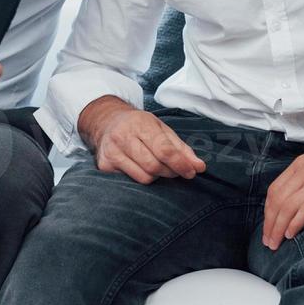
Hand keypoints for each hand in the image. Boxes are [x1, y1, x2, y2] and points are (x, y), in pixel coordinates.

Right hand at [78, 97, 206, 184]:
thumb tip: (199, 167)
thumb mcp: (161, 129)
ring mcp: (111, 152)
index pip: (164, 149)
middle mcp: (122, 136)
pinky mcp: (104, 165)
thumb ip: (181, 148)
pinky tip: (140, 168)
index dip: (180, 164)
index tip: (191, 172)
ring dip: (156, 176)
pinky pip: (131, 181)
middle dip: (170, 171)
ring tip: (156, 167)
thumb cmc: (139, 126)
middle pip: (154, 166)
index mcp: (140, 123)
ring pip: (143, 177)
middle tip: (174, 169)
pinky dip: (141, 178)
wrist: (107, 122)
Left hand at [261, 128, 303, 248]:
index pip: (275, 189)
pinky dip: (295, 224)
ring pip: (287, 207)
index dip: (269, 209)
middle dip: (269, 222)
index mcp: (302, 163)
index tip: (268, 223)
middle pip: (277, 200)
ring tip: (276, 243)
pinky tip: (291, 235)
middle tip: (268, 239)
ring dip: (278, 228)